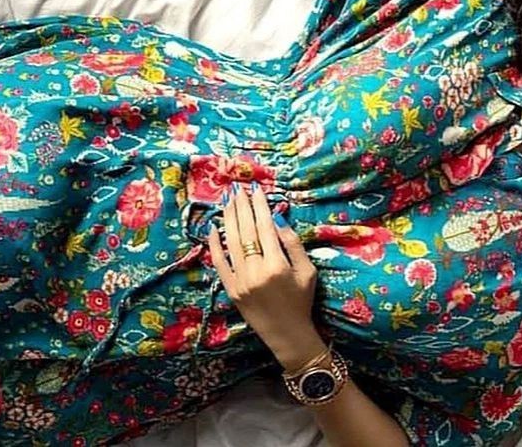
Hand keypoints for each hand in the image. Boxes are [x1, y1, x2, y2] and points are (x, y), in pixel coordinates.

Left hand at [207, 182, 325, 370]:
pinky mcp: (230, 288)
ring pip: (231, 242)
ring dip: (229, 218)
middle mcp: (256, 271)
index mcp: (277, 265)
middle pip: (246, 230)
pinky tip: (214, 227)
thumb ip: (293, 244)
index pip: (265, 227)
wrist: (287, 333)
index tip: (255, 189)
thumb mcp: (307, 271)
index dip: (259, 206)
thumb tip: (277, 218)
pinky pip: (219, 262)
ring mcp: (240, 280)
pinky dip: (215, 244)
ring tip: (227, 200)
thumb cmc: (302, 301)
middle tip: (238, 188)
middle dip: (242, 206)